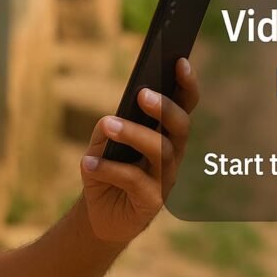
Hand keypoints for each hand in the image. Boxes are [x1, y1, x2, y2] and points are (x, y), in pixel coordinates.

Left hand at [78, 57, 199, 242]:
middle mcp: (173, 154)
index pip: (185, 105)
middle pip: (181, 126)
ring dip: (133, 134)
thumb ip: (109, 128)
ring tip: (107, 124)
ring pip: (161, 150)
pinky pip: (134, 179)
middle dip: (165, 107)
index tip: (180, 61)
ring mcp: (166, 179)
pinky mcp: (152, 202)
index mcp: (166, 133)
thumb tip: (111, 120)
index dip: (187, 84)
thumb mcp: (102, 143)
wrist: (99, 215)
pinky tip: (88, 162)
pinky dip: (109, 168)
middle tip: (143, 93)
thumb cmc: (106, 171)